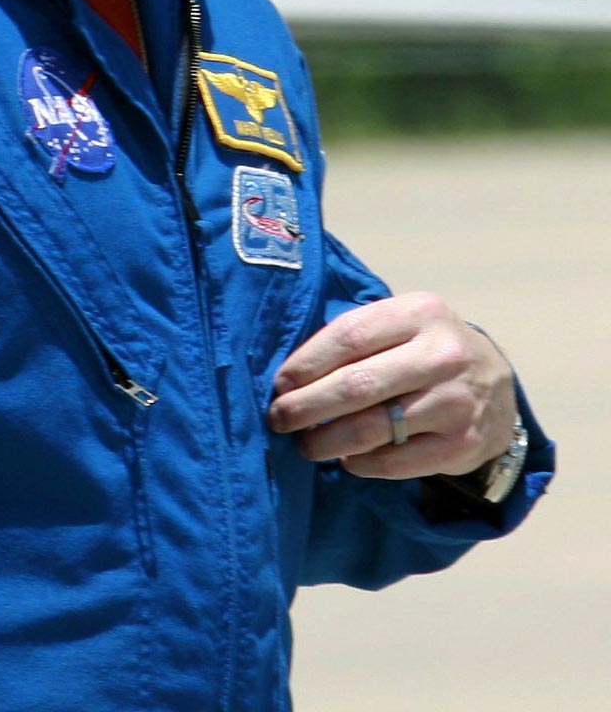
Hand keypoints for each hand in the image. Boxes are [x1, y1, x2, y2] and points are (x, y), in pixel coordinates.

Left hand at [267, 293, 516, 479]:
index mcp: (420, 313)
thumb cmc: (424, 349)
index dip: (305, 364)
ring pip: (373, 428)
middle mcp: (443, 355)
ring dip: (327, 441)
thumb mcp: (400, 324)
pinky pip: (395, 461)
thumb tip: (287, 377)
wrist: (497, 383)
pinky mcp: (463, 444)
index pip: (348, 336)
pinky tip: (348, 459)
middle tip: (279, 419)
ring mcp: (456, 401)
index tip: (279, 384)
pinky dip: (362, 464)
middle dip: (307, 406)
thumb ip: (353, 338)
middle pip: (357, 386)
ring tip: (306, 444)